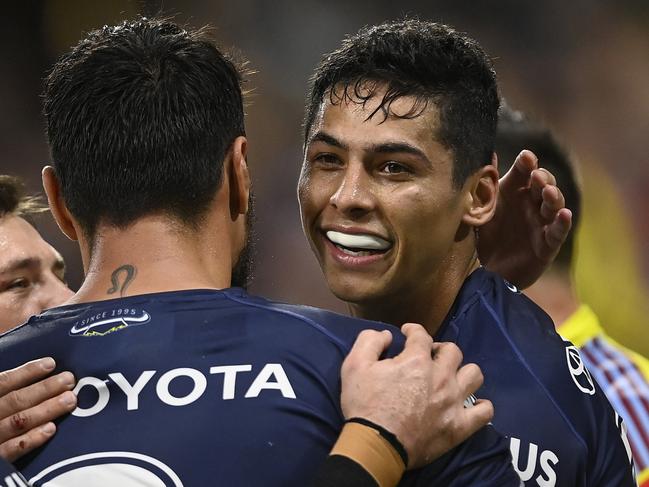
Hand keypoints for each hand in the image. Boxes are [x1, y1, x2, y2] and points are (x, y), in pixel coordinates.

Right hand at [0, 358, 76, 461]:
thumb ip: (5, 392)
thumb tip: (31, 376)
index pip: (3, 382)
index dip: (27, 372)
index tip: (51, 363)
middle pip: (15, 401)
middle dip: (44, 389)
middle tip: (69, 380)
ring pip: (18, 422)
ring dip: (45, 409)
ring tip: (69, 400)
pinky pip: (11, 450)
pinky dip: (31, 439)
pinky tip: (51, 429)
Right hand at [340, 323, 492, 468]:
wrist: (376, 445)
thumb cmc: (364, 405)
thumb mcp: (354, 365)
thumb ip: (370, 342)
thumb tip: (387, 335)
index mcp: (416, 360)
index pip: (421, 335)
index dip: (413, 330)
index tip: (407, 334)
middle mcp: (440, 377)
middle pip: (452, 351)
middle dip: (439, 349)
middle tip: (429, 357)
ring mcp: (453, 401)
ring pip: (474, 375)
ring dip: (462, 372)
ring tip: (450, 377)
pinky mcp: (459, 426)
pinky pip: (484, 412)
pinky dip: (480, 406)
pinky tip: (469, 404)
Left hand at [478, 150, 571, 288]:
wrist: (489, 271)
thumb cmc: (487, 235)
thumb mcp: (480, 209)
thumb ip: (482, 185)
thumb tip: (484, 155)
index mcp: (514, 191)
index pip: (524, 172)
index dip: (527, 164)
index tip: (526, 158)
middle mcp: (531, 203)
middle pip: (544, 184)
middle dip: (542, 178)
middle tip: (536, 176)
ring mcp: (542, 223)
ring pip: (554, 205)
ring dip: (553, 196)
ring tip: (547, 192)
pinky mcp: (547, 244)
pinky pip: (558, 232)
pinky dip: (563, 223)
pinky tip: (564, 215)